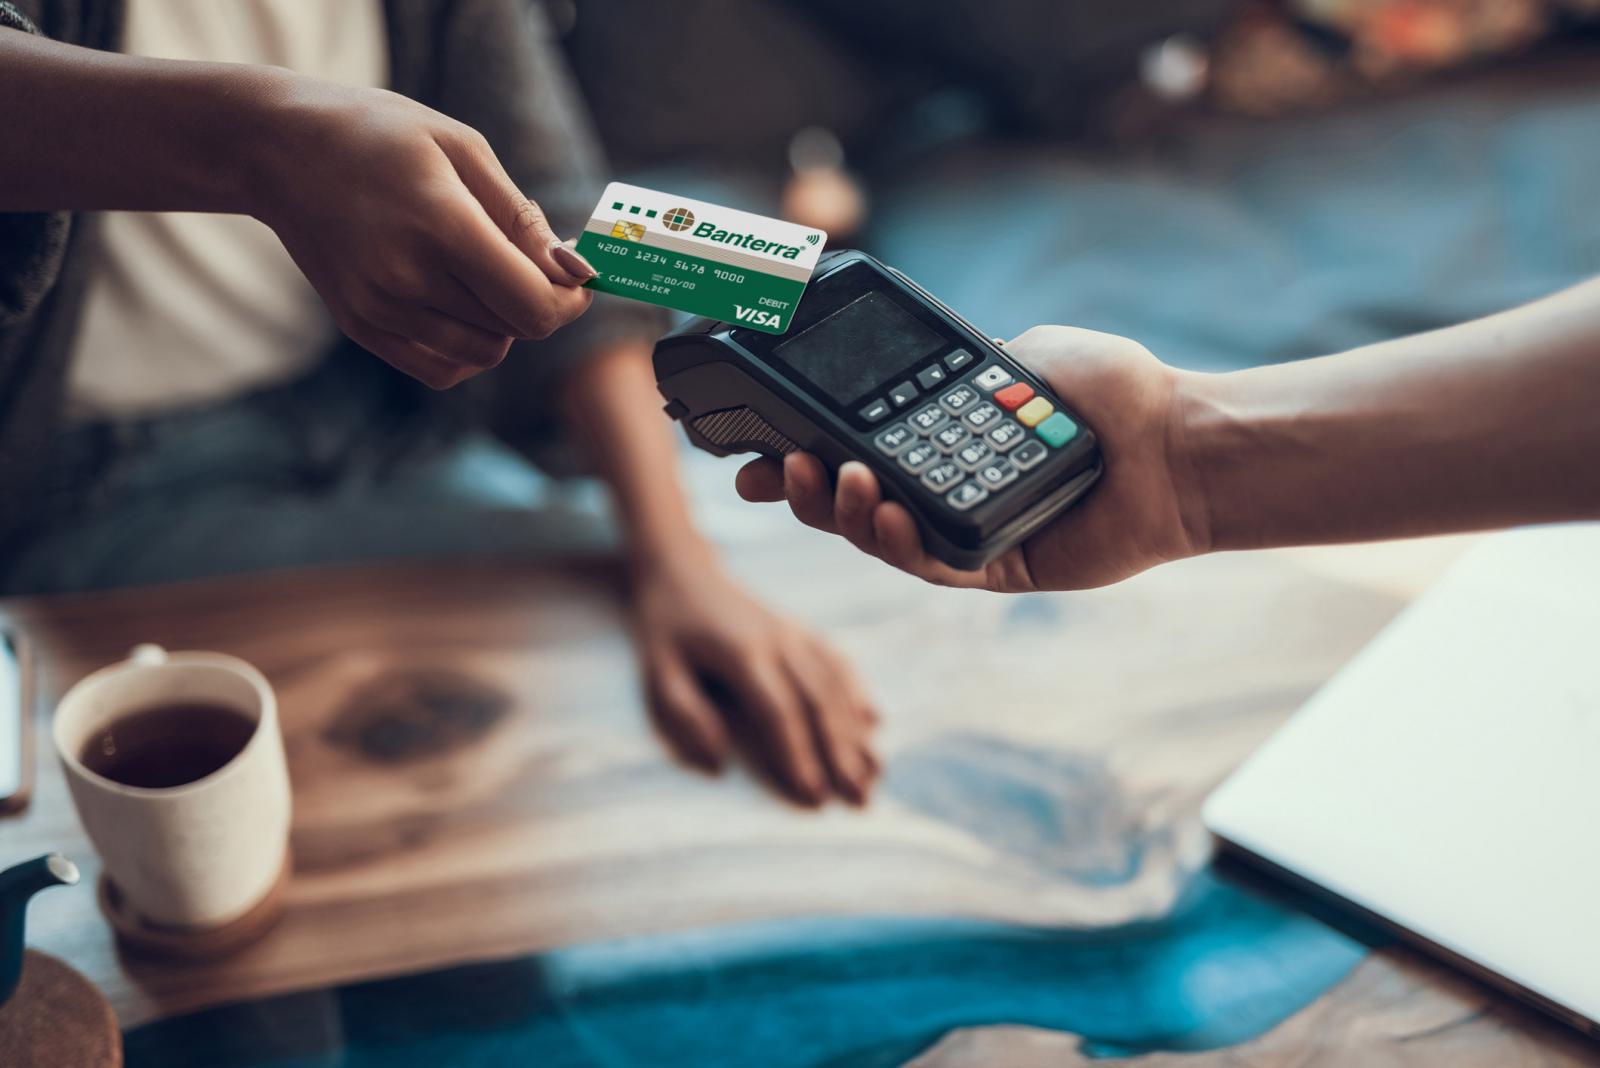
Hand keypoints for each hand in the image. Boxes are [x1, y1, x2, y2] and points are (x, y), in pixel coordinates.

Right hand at [248, 72, 595, 388]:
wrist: (278, 149)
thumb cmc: (380, 135)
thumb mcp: (462, 149)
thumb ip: (522, 218)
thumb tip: (574, 270)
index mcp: (440, 226)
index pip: (532, 305)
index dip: (571, 300)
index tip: (578, 277)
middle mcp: (406, 278)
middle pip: (513, 330)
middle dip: (540, 303)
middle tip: (531, 261)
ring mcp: (379, 309)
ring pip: (483, 354)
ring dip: (505, 326)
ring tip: (487, 275)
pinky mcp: (362, 327)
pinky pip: (443, 370)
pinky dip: (469, 349)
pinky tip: (462, 305)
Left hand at [631, 557, 878, 805]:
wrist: (682, 569)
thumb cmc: (665, 630)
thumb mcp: (657, 671)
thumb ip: (684, 715)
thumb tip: (718, 762)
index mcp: (741, 653)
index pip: (778, 712)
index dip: (798, 755)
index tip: (814, 796)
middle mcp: (777, 641)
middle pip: (818, 702)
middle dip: (841, 753)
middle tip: (860, 798)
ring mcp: (793, 632)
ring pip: (834, 685)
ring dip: (855, 731)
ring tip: (873, 773)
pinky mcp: (800, 629)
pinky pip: (837, 661)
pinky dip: (858, 691)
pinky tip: (873, 720)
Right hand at [735, 326, 1207, 591]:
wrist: (1178, 441)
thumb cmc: (1114, 395)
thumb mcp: (1021, 356)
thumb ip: (963, 366)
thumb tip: (919, 368)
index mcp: (943, 440)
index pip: (857, 448)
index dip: (803, 451)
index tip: (755, 444)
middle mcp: (946, 489)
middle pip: (851, 502)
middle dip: (798, 491)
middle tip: (765, 472)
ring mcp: (966, 530)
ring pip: (881, 537)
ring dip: (846, 512)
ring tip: (841, 480)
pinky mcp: (995, 567)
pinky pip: (934, 564)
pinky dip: (903, 542)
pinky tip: (891, 512)